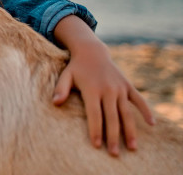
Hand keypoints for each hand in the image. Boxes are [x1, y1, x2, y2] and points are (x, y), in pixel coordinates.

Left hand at [52, 38, 154, 155]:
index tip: (97, 145)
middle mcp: (107, 89)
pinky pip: (139, 100)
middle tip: (115, 154)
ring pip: (127, 113)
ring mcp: (119, 88)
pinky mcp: (127, 86)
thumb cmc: (76, 68)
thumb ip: (60, 89)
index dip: (96, 130)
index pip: (94, 114)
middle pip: (112, 117)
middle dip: (113, 137)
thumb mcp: (65, 76)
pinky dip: (146, 111)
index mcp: (92, 89)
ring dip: (130, 130)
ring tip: (132, 147)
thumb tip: (55, 103)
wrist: (91, 51)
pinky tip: (152, 124)